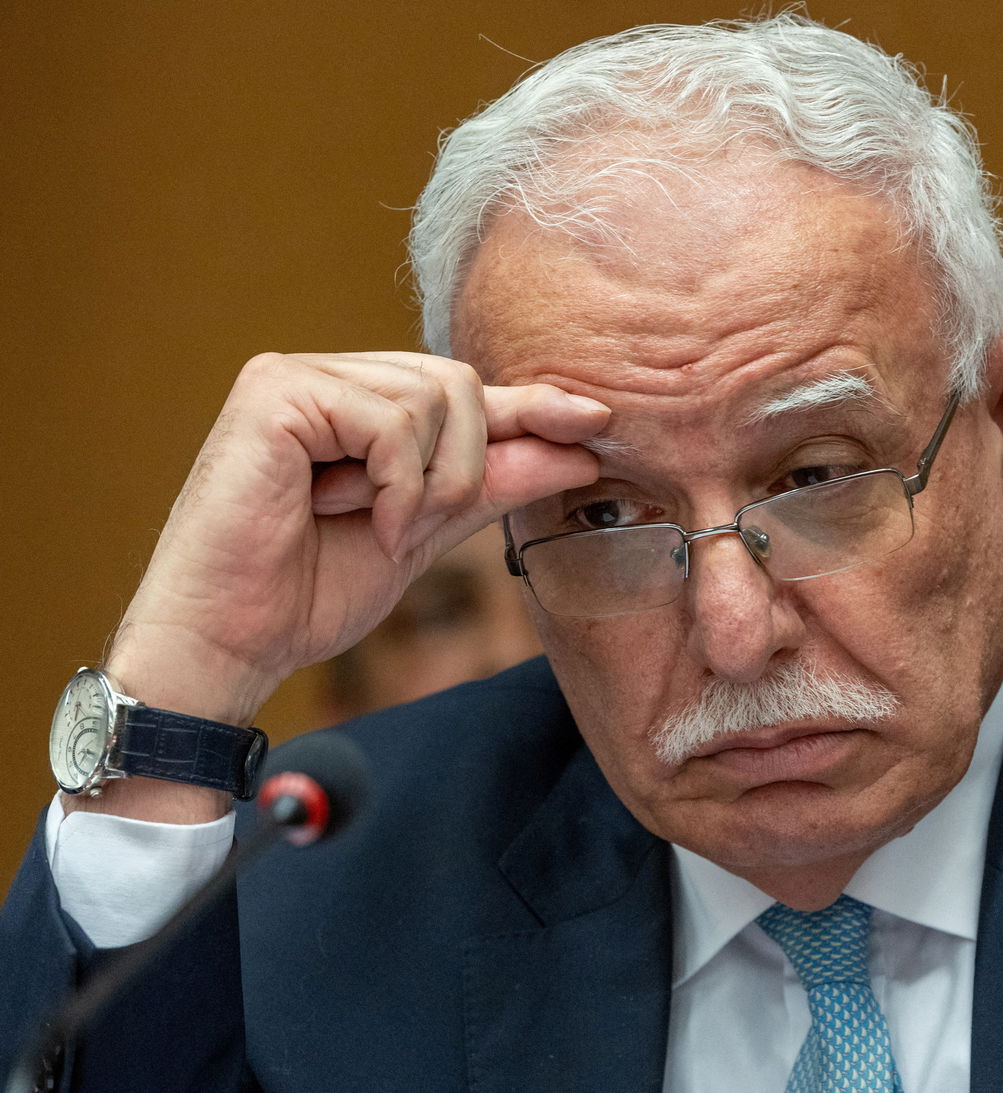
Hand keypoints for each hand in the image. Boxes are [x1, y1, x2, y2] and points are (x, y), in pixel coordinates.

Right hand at [95, 351, 603, 772]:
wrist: (231, 642)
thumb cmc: (308, 592)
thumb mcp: (425, 532)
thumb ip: (490, 484)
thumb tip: (577, 448)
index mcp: (358, 405)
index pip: (463, 392)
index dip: (531, 405)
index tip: (595, 420)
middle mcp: (328, 377)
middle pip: (460, 385)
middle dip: (464, 468)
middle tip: (412, 531)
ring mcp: (297, 376)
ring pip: (437, 397)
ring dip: (427, 483)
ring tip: (377, 528)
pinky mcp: (275, 392)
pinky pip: (392, 421)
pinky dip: (395, 484)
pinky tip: (356, 518)